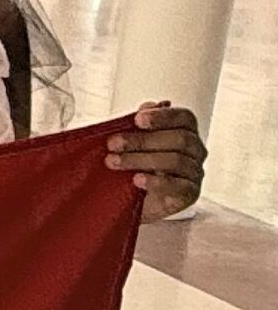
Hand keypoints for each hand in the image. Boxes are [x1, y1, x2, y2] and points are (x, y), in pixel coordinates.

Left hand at [110, 103, 204, 220]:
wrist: (131, 202)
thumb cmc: (134, 167)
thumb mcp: (132, 144)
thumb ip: (139, 125)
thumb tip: (146, 107)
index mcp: (185, 132)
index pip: (184, 117)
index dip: (163, 116)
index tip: (138, 119)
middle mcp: (195, 151)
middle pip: (179, 139)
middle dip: (142, 140)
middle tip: (113, 143)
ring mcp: (194, 172)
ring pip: (175, 161)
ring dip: (140, 160)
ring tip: (114, 162)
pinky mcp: (189, 193)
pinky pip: (178, 186)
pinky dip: (156, 182)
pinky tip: (137, 180)